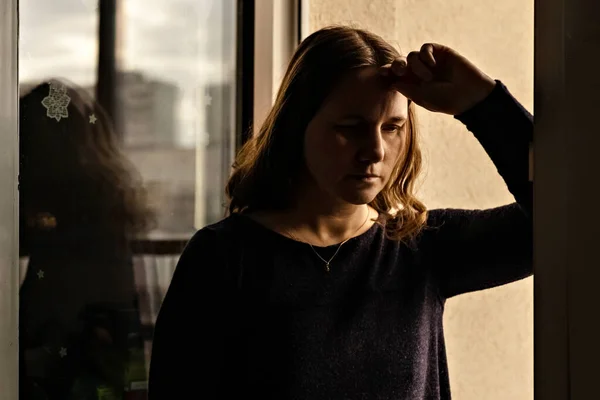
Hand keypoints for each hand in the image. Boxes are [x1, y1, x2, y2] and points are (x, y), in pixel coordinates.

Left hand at [380, 43, 496, 115]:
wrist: (470, 94)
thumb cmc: (446, 100)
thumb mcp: (423, 97)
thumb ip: (407, 89)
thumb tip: (392, 81)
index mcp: (412, 84)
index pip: (395, 76)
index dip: (387, 73)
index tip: (381, 73)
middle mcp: (418, 72)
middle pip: (399, 63)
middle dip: (397, 65)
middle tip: (401, 70)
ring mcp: (429, 62)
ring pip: (411, 55)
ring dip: (417, 66)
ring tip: (429, 77)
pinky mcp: (440, 52)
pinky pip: (425, 48)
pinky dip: (426, 55)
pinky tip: (433, 64)